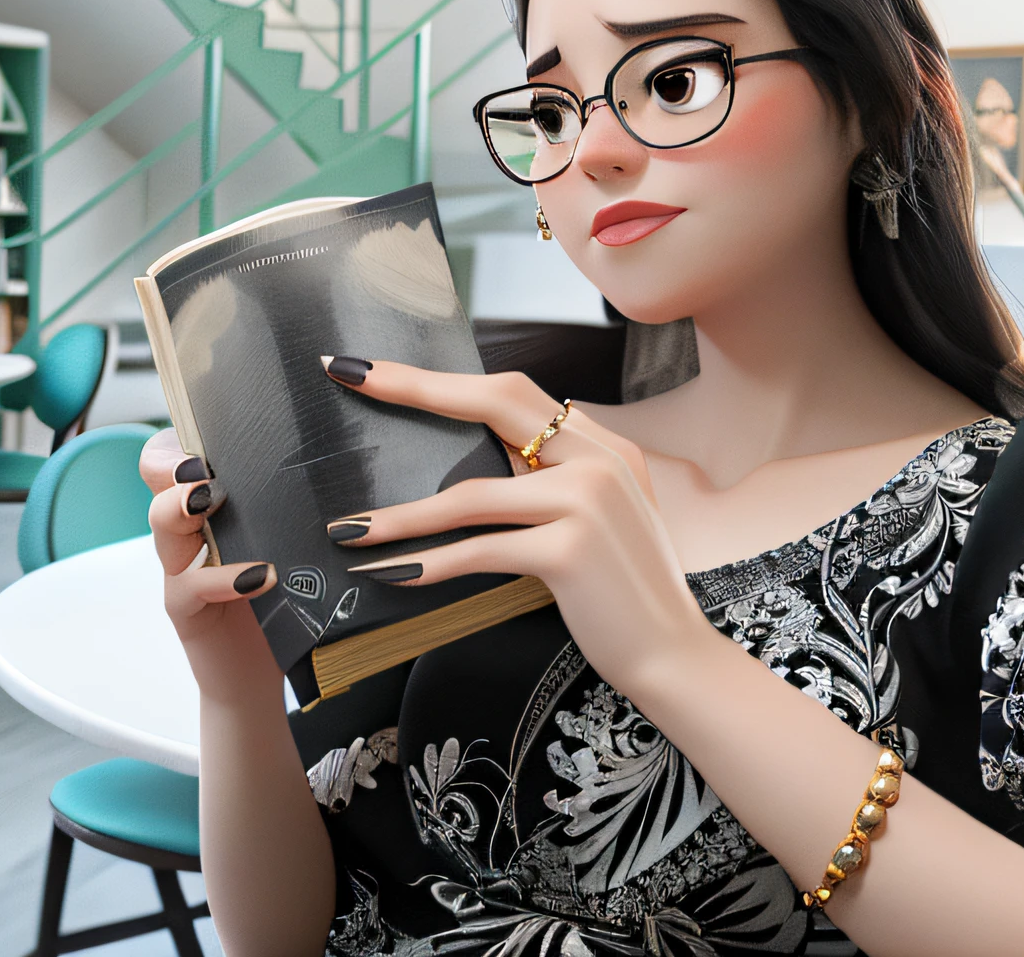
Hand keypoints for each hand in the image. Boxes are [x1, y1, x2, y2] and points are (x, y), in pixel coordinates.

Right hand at [140, 427, 285, 708]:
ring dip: (184, 507)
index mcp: (211, 500)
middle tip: (206, 461)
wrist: (258, 670)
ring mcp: (180, 565)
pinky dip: (223, 578)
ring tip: (214, 500)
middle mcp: (187, 525)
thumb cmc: (283, 591)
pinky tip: (260, 576)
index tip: (217, 418)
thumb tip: (349, 443)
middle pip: (158, 476)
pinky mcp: (185, 607)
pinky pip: (189, 584)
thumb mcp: (292, 535)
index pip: (180, 449)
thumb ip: (300, 497)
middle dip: (177, 462)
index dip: (185, 431)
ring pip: (162, 522)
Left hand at [320, 358, 718, 695]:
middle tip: (349, 377)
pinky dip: (430, 563)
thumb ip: (547, 483)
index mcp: (604, 443)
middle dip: (414, 388)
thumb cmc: (621, 592)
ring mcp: (588, 502)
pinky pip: (480, 550)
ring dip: (400, 516)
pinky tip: (393, 572)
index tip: (381, 369)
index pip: (512, 393)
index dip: (446, 379)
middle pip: (493, 404)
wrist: (674, 655)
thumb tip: (466, 466)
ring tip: (349, 529)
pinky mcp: (571, 551)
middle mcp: (600, 459)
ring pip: (470, 495)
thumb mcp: (594, 518)